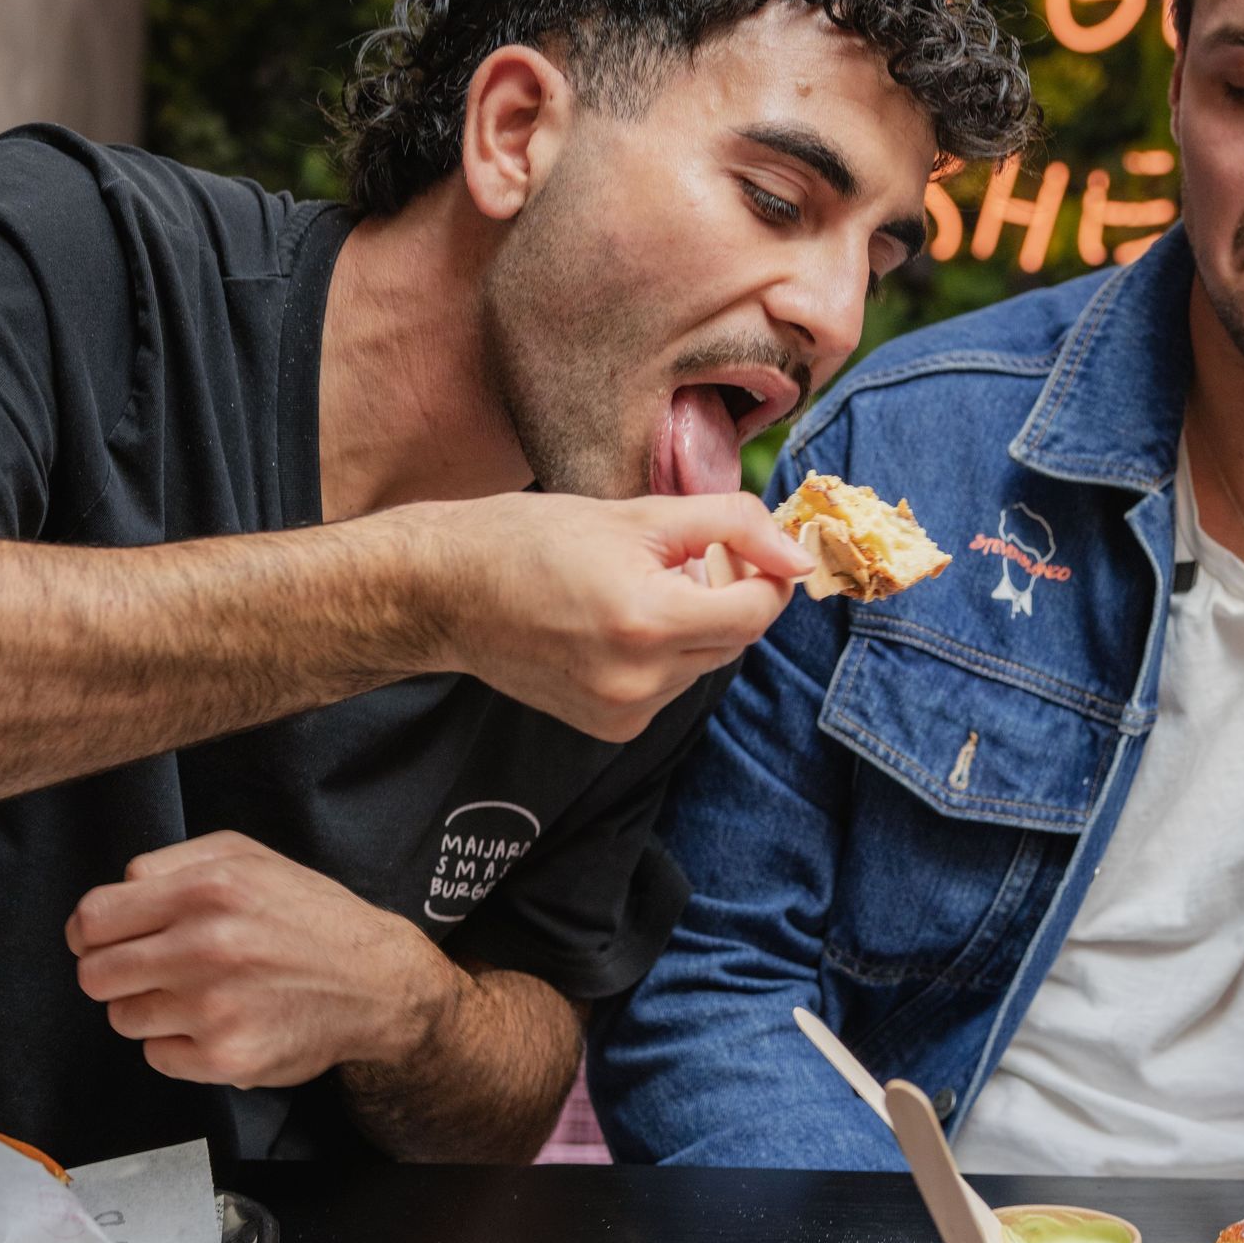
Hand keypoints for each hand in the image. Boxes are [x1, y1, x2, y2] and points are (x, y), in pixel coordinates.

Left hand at [67, 832, 453, 1088]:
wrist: (377, 981)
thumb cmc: (307, 914)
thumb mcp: (247, 857)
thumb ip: (174, 863)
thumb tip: (118, 893)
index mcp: (207, 889)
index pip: (94, 917)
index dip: (88, 932)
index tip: (104, 940)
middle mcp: (207, 947)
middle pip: (95, 975)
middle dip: (113, 972)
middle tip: (148, 970)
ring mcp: (215, 1009)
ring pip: (122, 1018)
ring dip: (148, 1008)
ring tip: (195, 994)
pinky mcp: (226, 1058)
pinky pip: (157, 1057)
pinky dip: (177, 1044)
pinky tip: (216, 1023)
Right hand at [418, 488, 813, 741]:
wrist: (446, 593)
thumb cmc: (533, 540)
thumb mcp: (639, 513)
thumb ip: (731, 525)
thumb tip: (797, 553)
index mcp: (648, 621)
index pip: (758, 610)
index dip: (765, 573)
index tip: (747, 547)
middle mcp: (639, 680)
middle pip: (735, 638)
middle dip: (727, 595)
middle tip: (683, 557)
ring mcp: (623, 712)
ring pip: (704, 663)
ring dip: (694, 625)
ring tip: (638, 589)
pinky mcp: (610, 728)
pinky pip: (670, 687)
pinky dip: (664, 655)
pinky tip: (617, 626)